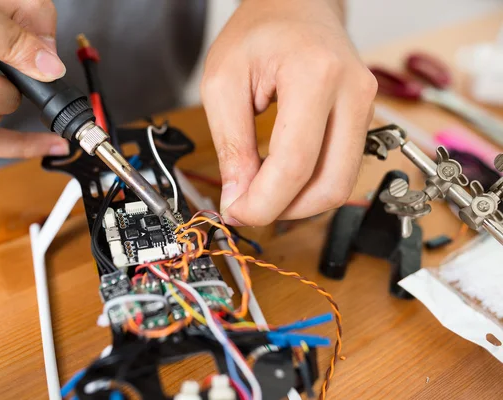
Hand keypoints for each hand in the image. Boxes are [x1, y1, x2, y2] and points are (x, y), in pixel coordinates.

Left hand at [201, 0, 376, 225]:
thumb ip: (231, 145)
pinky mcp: (364, 120)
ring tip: (262, 190)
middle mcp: (352, 93)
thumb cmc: (258, 31)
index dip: (264, 202)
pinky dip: (310, 185)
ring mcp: (365, 107)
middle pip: (331, 185)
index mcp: (315, 75)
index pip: (297, 163)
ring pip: (342, 185)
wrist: (296, 6)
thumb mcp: (223, 82)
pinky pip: (343, 170)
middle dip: (285, 210)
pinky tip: (282, 177)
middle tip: (248, 208)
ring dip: (299, 202)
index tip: (235, 211)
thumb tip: (238, 198)